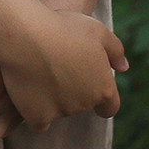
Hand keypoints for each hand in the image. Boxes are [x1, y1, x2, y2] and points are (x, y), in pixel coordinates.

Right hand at [0, 8, 126, 129]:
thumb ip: (115, 51)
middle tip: (57, 65)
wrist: (25, 36)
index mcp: (103, 87)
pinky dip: (34, 110)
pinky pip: (38, 120)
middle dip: (72, 90)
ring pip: (58, 109)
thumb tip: (123, 67)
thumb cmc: (63, 28)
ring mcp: (60, 112)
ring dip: (52, 96)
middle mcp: (84, 104)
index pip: (109, 106)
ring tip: (38, 69)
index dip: (102, 101)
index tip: (92, 93)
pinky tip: (28, 93)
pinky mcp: (37, 117)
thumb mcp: (97, 30)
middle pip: (80, 103)